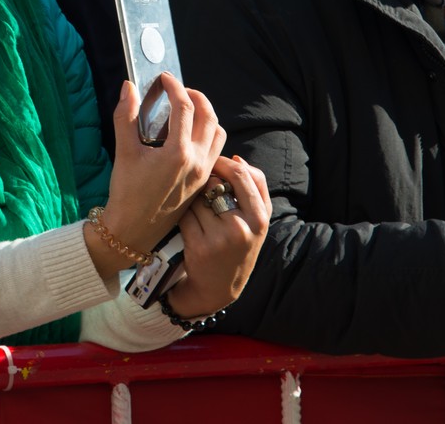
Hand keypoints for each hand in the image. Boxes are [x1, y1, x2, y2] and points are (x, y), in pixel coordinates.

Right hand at [89, 75, 225, 274]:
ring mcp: (203, 173)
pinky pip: (215, 150)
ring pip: (217, 133)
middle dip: (196, 96)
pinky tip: (187, 134)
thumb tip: (128, 87)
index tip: (164, 78)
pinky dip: (208, 134)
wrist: (133, 230)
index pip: (185, 107)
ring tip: (186, 109)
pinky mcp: (202, 182)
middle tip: (178, 89)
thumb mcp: (124, 152)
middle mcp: (197, 162)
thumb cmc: (126, 193)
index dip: (174, 87)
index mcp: (178, 153)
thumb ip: (126, 116)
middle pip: (209, 116)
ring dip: (206, 115)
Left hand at [162, 155, 270, 319]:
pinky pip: (186, 214)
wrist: (219, 287)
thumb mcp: (256, 221)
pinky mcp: (199, 246)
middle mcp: (243, 227)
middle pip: (216, 183)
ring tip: (198, 213)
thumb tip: (236, 158)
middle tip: (203, 190)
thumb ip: (254, 188)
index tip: (214, 162)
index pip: (243, 174)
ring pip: (198, 198)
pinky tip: (188, 224)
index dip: (224, 163)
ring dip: (193, 199)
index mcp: (260, 218)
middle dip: (206, 182)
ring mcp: (221, 238)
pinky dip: (183, 215)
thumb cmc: (238, 246)